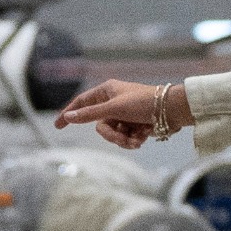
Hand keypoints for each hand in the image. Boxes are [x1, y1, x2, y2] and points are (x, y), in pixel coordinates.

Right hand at [54, 79, 194, 149]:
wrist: (173, 111)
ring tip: (138, 140)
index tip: (57, 125)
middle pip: (100, 125)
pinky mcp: (135, 124)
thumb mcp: (114, 108)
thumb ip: (90, 114)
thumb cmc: (144, 103)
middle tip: (123, 139)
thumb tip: (68, 117)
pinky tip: (145, 136)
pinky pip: (126, 136)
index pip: (82, 102)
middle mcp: (114, 101)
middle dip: (112, 136)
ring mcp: (125, 114)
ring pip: (114, 134)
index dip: (69, 113)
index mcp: (107, 91)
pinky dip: (134, 139)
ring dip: (125, 140)